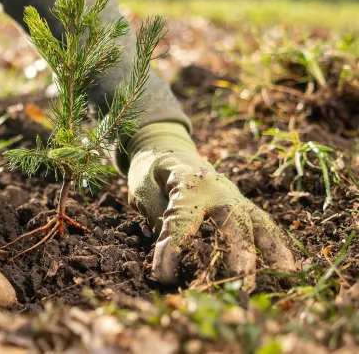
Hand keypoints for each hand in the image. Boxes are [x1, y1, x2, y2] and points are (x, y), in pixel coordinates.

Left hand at [124, 123, 295, 288]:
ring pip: (258, 222)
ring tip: (284, 278)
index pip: (181, 220)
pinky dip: (277, 246)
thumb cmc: (151, 173)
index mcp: (186, 183)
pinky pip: (264, 226)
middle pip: (234, 221)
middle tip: (240, 283)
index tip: (164, 276)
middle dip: (239, 253)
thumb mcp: (142, 193)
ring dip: (271, 252)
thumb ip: (158, 219)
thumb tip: (175, 255)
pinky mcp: (241, 205)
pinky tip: (288, 268)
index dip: (172, 250)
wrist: (166, 149)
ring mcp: (233, 196)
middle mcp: (216, 189)